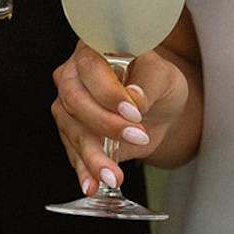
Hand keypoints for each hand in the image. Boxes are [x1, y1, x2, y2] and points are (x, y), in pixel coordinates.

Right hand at [52, 41, 190, 195]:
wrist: (158, 108)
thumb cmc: (158, 82)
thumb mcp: (164, 77)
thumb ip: (148, 84)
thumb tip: (134, 97)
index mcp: (94, 50)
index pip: (91, 68)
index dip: (108, 91)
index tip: (133, 111)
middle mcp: (74, 75)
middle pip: (75, 100)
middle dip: (104, 124)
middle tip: (135, 137)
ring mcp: (69, 106)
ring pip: (72, 131)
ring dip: (92, 156)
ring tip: (114, 174)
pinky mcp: (72, 133)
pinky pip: (73, 153)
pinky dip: (84, 171)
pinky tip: (93, 184)